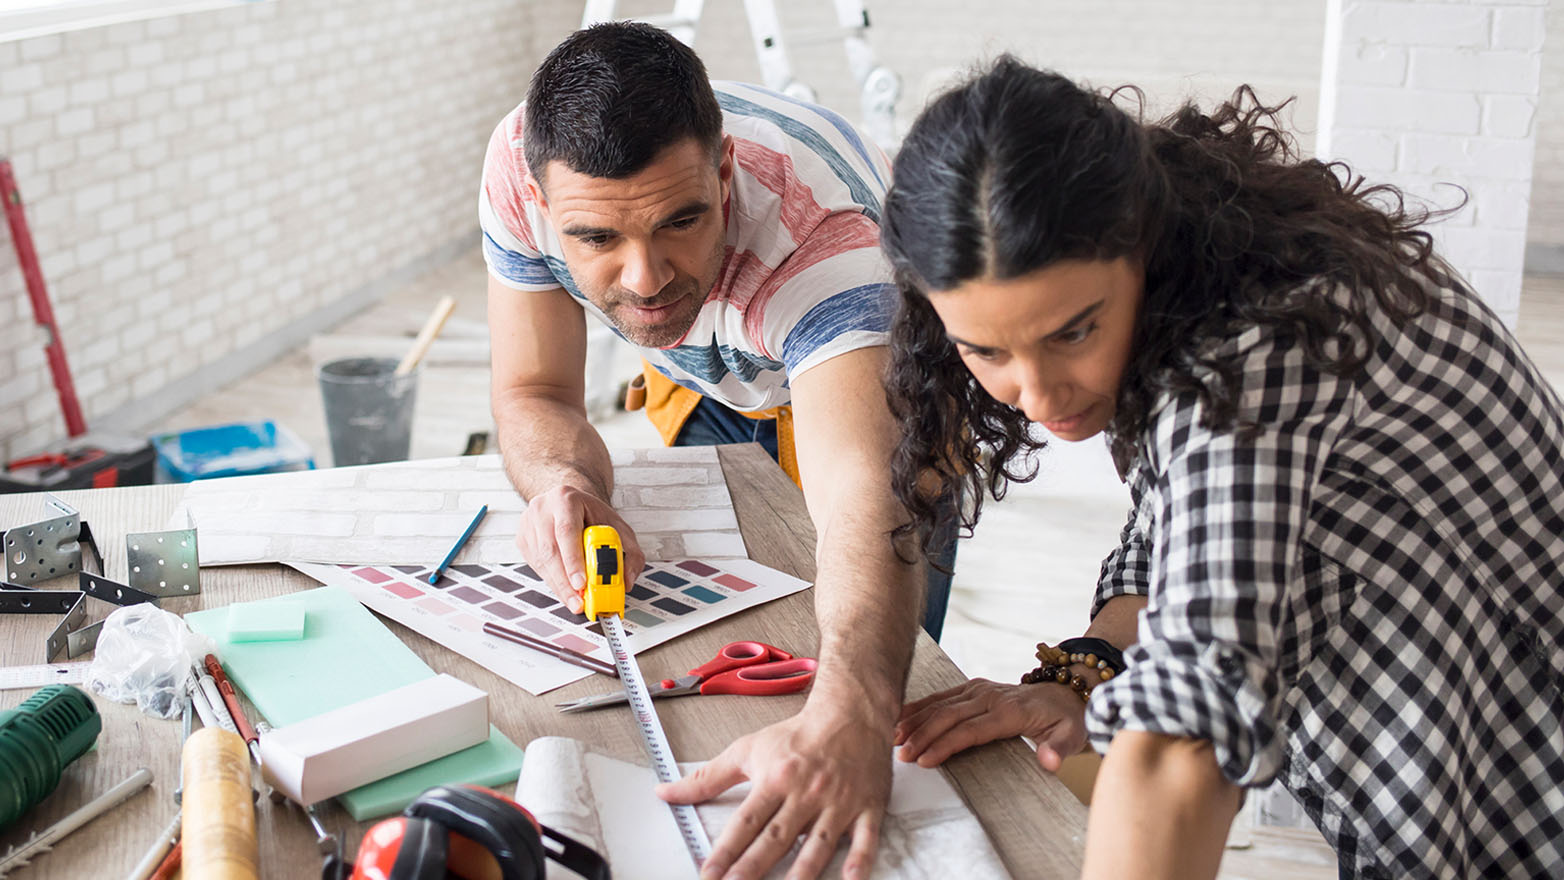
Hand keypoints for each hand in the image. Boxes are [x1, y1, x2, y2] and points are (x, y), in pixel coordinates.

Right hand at [516, 485, 645, 611]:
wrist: (568, 502)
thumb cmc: (592, 514)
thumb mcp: (618, 527)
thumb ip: (630, 553)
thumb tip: (627, 580)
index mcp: (566, 499)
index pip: (567, 531)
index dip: (573, 560)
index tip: (581, 583)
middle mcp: (542, 509)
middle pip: (550, 550)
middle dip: (565, 582)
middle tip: (578, 602)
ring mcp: (529, 524)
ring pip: (541, 562)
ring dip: (559, 585)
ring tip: (575, 601)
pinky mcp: (523, 539)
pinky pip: (536, 565)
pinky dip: (552, 581)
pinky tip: (565, 589)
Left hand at [658, 706, 891, 879]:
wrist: (850, 713)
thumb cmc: (798, 735)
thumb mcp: (747, 750)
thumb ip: (707, 777)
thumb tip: (666, 793)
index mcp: (776, 779)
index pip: (746, 823)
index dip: (726, 851)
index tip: (709, 874)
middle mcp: (805, 794)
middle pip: (777, 838)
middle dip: (755, 867)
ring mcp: (838, 802)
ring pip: (820, 843)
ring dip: (803, 870)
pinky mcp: (868, 807)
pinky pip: (866, 837)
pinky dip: (861, 860)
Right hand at [894, 678, 1087, 771]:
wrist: (1068, 692)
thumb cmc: (1067, 719)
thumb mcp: (1072, 735)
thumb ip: (1059, 749)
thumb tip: (1049, 762)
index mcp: (1009, 711)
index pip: (970, 730)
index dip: (945, 745)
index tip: (924, 760)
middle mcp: (990, 696)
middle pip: (949, 716)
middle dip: (922, 735)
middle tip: (902, 755)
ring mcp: (980, 688)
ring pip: (941, 704)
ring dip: (916, 720)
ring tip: (893, 736)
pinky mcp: (973, 687)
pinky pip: (942, 696)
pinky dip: (920, 706)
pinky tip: (901, 716)